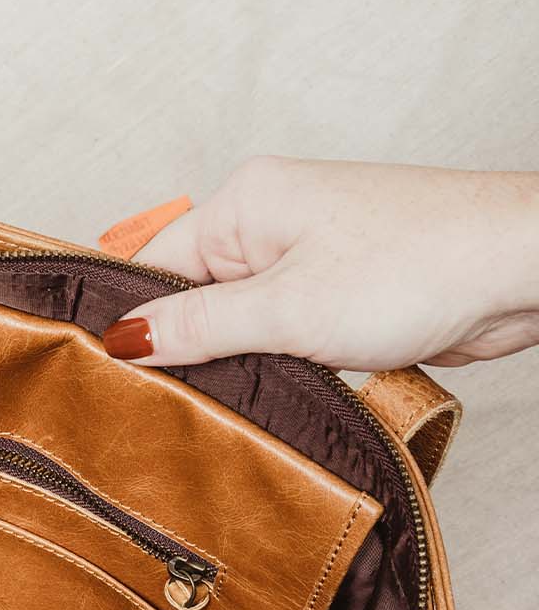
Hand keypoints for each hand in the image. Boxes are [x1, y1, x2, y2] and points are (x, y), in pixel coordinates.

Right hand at [102, 157, 538, 371]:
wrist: (519, 270)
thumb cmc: (420, 266)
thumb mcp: (288, 309)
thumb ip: (198, 326)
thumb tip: (122, 340)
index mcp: (244, 202)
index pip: (150, 266)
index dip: (130, 326)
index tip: (111, 381)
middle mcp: (268, 221)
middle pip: (189, 296)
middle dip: (185, 351)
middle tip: (168, 406)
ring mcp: (304, 255)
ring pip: (235, 321)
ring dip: (233, 362)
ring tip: (224, 401)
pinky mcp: (336, 290)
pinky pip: (276, 332)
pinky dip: (271, 363)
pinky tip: (270, 391)